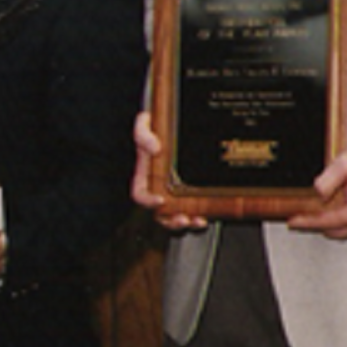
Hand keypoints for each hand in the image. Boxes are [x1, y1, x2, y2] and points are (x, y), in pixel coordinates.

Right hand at [130, 111, 208, 230]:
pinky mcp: (187, 192)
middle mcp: (157, 187)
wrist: (170, 126)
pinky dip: (198, 215)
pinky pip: (191, 209)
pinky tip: (206, 216)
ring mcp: (172, 191)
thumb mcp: (145, 125)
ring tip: (197, 221)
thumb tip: (155, 147)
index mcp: (145, 176)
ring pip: (175, 215)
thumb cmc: (154, 128)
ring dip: (186, 221)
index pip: (141, 194)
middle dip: (171, 220)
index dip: (148, 201)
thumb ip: (144, 133)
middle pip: (159, 212)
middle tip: (182, 219)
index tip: (160, 200)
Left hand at [287, 148, 346, 237]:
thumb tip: (317, 193)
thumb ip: (327, 181)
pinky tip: (333, 210)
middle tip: (301, 215)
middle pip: (330, 230)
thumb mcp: (344, 166)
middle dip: (315, 223)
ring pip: (340, 231)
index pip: (322, 222)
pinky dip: (339, 221)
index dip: (304, 222)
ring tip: (315, 212)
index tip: (292, 221)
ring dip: (328, 223)